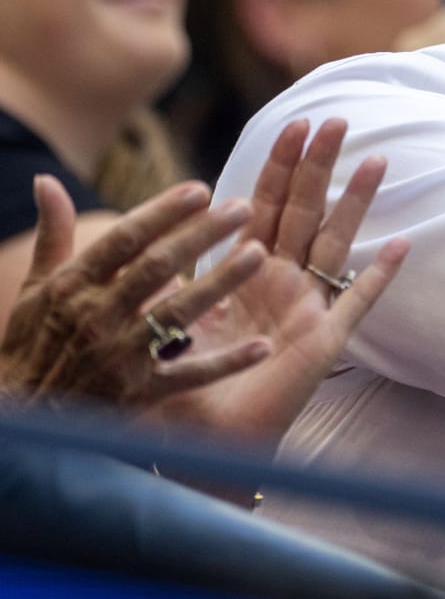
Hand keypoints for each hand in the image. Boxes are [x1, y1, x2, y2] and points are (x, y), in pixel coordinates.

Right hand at [0, 177, 271, 407]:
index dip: (162, 212)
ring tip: (258, 254)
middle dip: (202, 235)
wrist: (27, 418)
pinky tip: (264, 346)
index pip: (124, 240)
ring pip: (178, 312)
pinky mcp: (140, 392)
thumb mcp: (35, 290)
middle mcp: (97, 317)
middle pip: (157, 267)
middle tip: (243, 208)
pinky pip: (190, 375)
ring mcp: (120, 355)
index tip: (201, 189)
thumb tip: (47, 181)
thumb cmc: (32, 346)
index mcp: (73, 287)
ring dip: (220, 282)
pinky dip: (227, 363)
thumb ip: (53, 235)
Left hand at [142, 119, 406, 452]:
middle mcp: (280, 283)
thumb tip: (140, 221)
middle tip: (337, 121)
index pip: (265, 206)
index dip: (280, 166)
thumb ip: (153, 273)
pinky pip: (357, 302)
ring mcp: (307, 309)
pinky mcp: (324, 342)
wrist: (201, 447)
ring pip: (336, 242)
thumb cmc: (179, 390)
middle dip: (319, 166)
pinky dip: (379, 274)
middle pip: (305, 211)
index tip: (294, 125)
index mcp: (243, 274)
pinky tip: (403, 243)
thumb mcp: (157, 320)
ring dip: (356, 201)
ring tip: (376, 160)